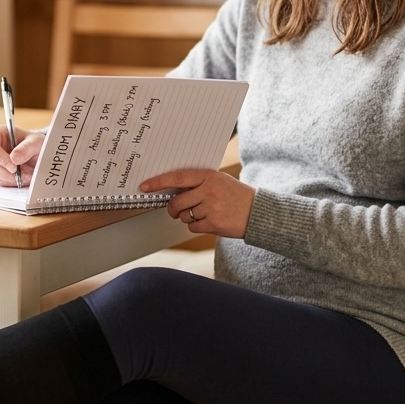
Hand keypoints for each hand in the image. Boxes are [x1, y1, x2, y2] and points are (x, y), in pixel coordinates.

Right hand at [0, 126, 43, 186]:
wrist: (37, 152)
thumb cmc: (33, 142)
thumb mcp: (36, 141)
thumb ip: (27, 148)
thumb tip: (14, 159)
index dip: (0, 158)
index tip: (14, 167)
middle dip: (6, 173)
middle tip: (22, 175)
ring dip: (10, 179)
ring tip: (26, 176)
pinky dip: (11, 182)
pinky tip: (21, 178)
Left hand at [139, 169, 254, 238]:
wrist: (259, 212)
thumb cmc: (237, 196)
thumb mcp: (220, 181)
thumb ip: (199, 183)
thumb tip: (172, 190)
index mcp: (209, 176)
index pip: (177, 177)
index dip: (158, 182)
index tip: (145, 186)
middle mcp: (209, 190)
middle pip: (177, 202)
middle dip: (173, 209)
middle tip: (175, 210)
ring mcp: (211, 207)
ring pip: (185, 216)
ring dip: (189, 217)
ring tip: (205, 213)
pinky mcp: (214, 223)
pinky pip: (193, 227)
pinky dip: (197, 226)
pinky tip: (209, 221)